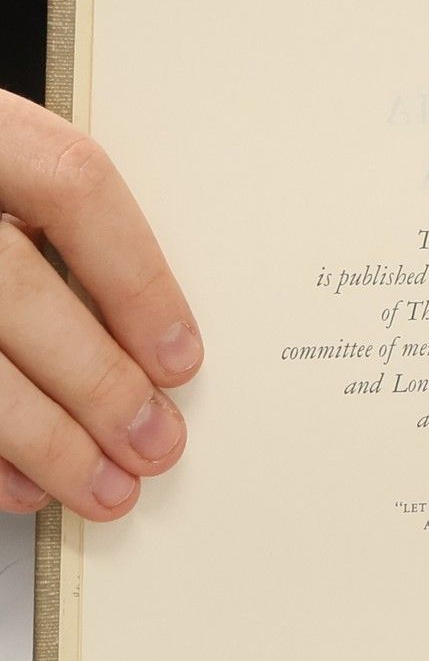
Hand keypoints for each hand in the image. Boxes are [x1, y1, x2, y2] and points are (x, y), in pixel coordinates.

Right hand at [0, 91, 200, 520]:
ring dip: (44, 438)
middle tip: (155, 440)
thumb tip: (151, 343)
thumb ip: (53, 230)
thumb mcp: (5, 176)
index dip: (136, 278)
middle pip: (16, 286)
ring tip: (104, 485)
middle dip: (97, 380)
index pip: (70, 185)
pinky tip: (22, 484)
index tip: (180, 356)